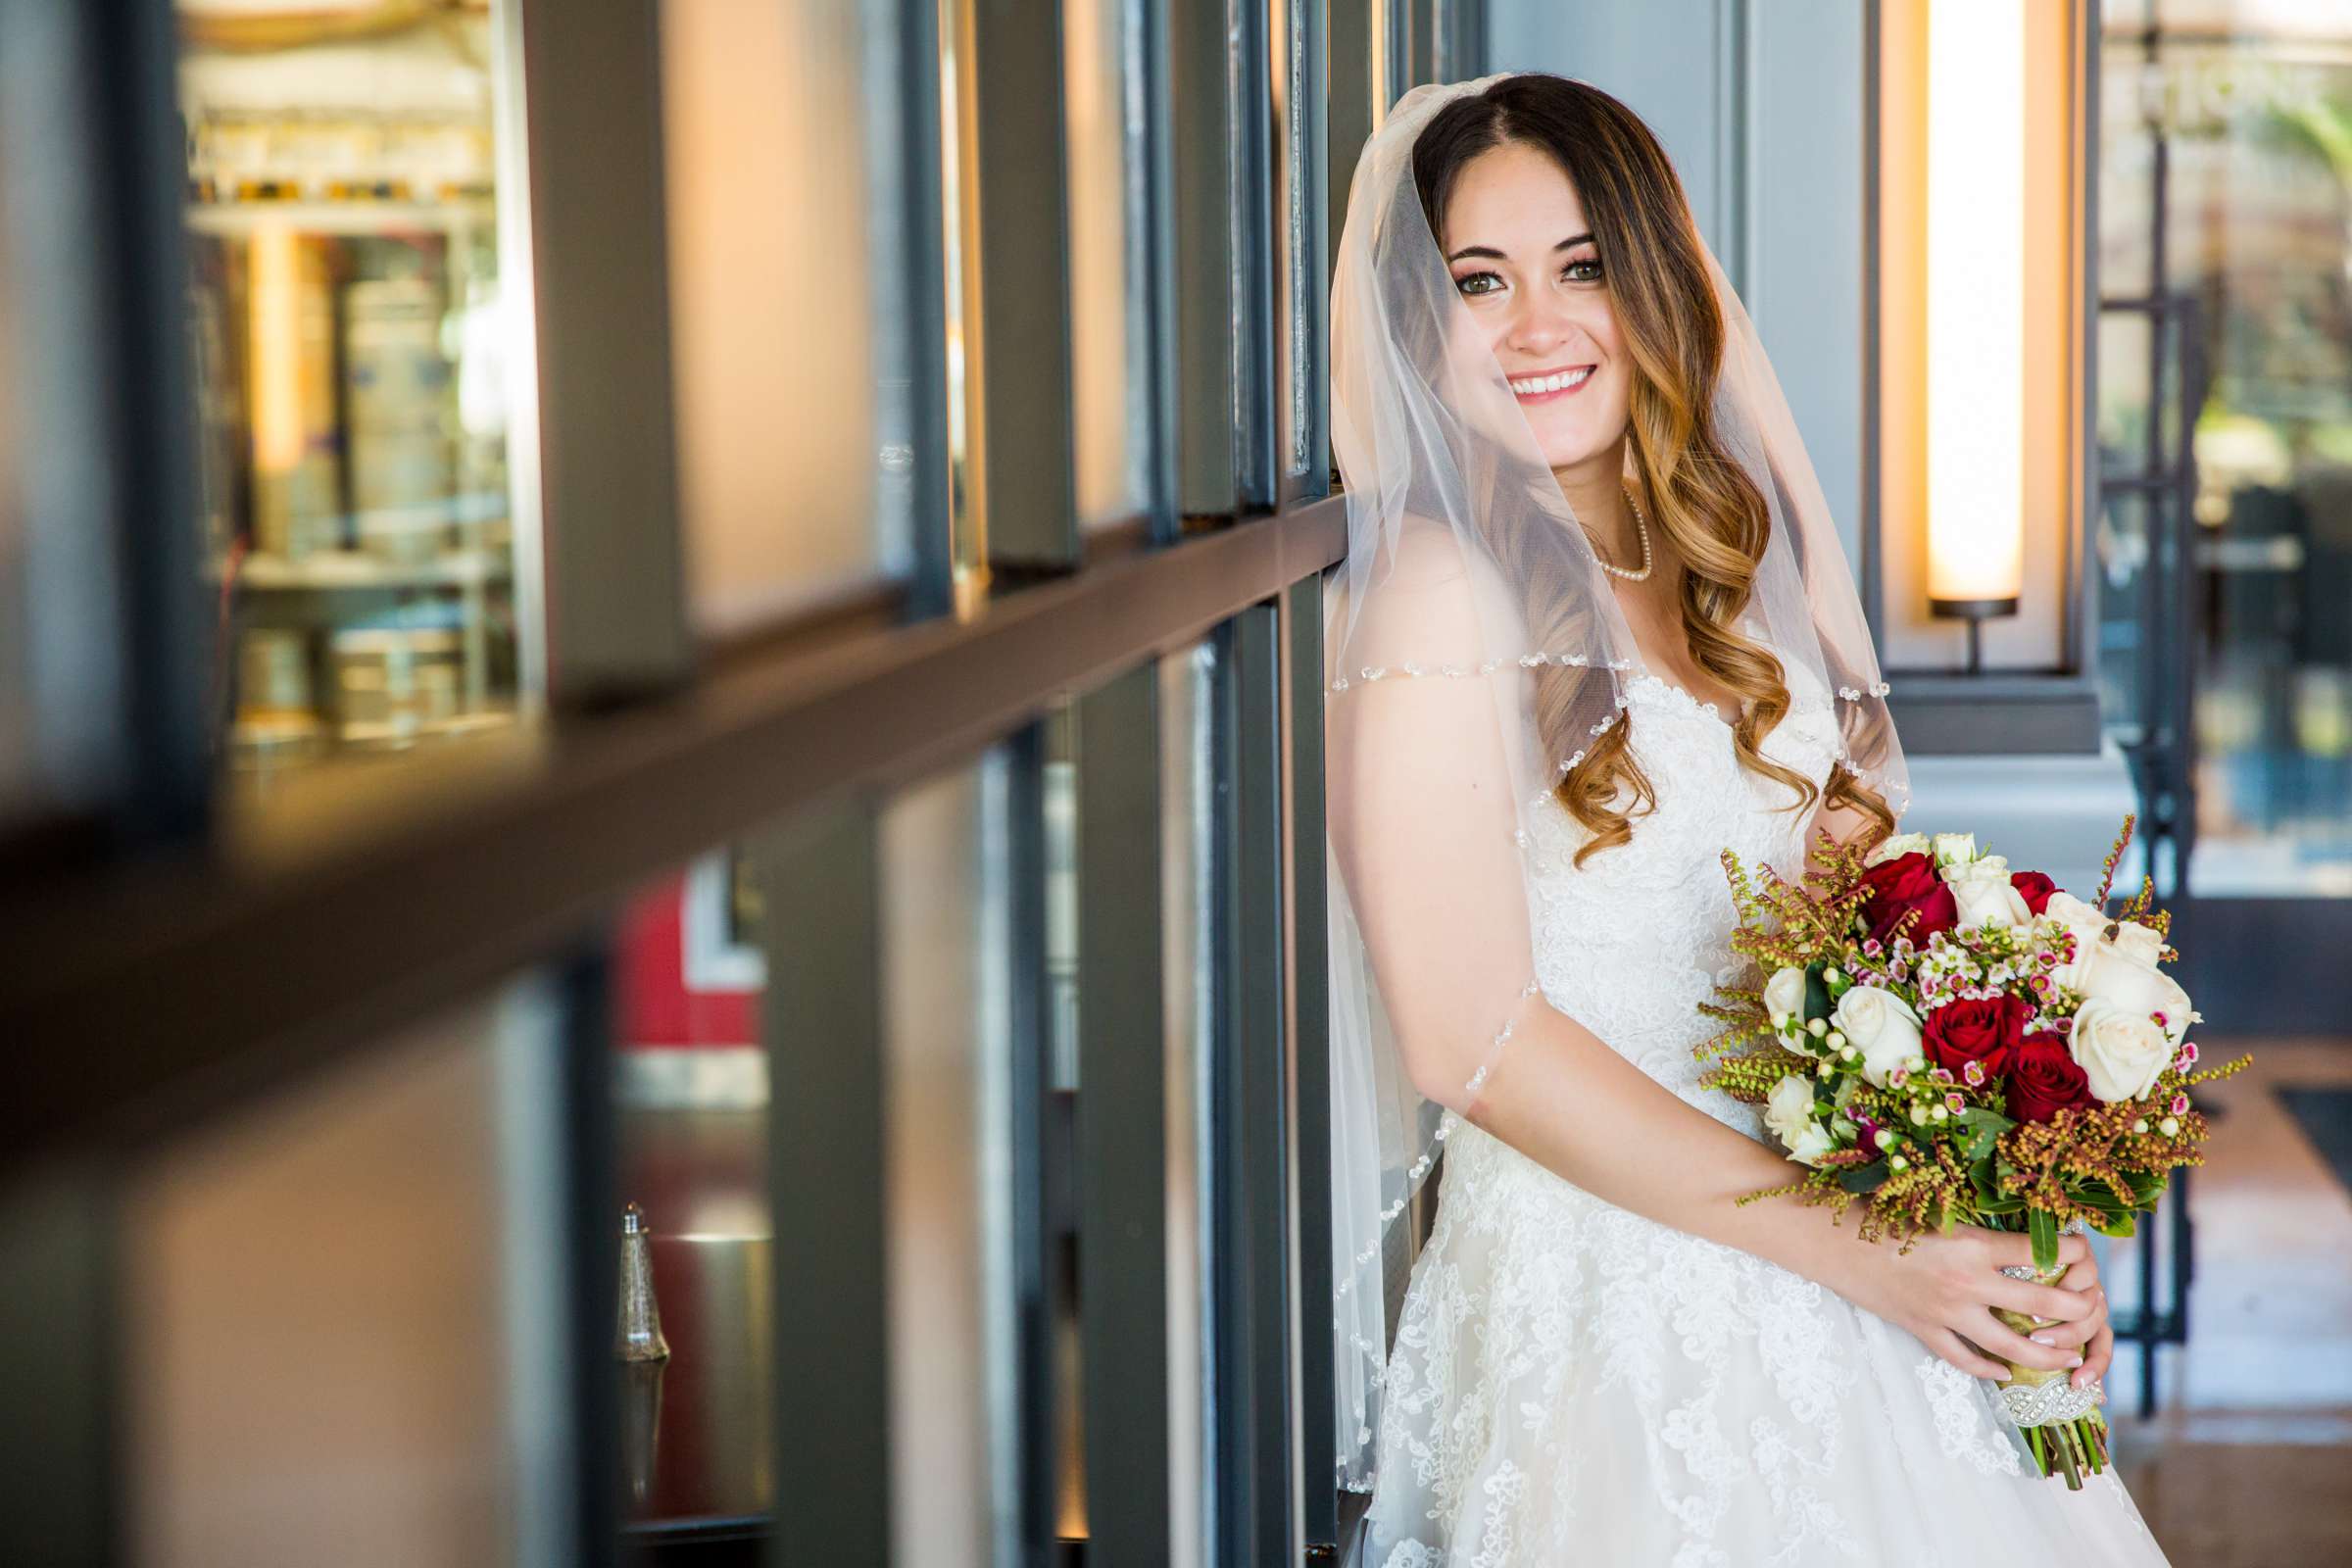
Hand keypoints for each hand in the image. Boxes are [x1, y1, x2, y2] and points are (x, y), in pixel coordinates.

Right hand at [1828, 1225, 2109, 1383]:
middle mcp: (1967, 1283)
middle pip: (2042, 1304)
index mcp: (1972, 1244)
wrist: (1831, 1240)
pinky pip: (1964, 1358)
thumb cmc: (1881, 1213)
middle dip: (2076, 1309)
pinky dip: (1989, 1368)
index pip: (2041, 1251)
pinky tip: (2006, 1372)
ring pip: (2012, 1345)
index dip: (2071, 1250)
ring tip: (2068, 1357)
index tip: (2082, 1248)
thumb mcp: (1935, 1210)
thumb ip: (1975, 1223)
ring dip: (2047, 1353)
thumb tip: (2017, 1228)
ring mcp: (1946, 1312)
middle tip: (2091, 1308)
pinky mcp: (1924, 1330)